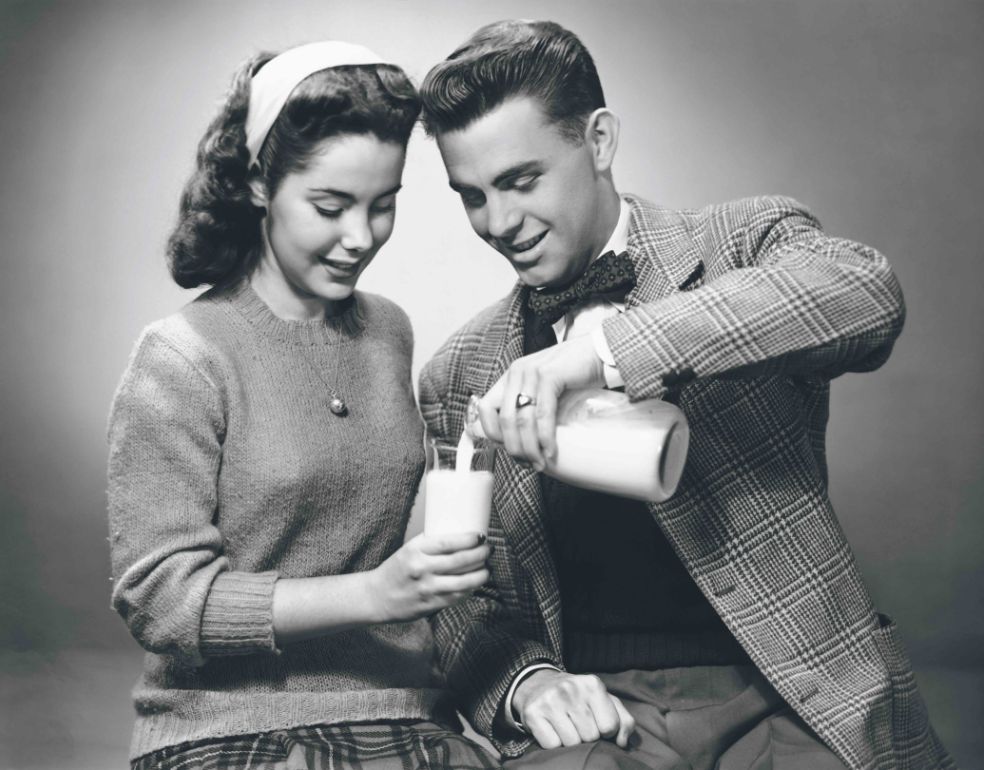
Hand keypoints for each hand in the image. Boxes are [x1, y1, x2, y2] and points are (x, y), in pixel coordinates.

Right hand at [369, 532, 488, 622]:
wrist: (377, 596)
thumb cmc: (397, 569)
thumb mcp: (409, 549)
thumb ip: (431, 543)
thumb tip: (461, 534)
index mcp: (415, 550)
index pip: (448, 542)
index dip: (469, 539)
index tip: (480, 536)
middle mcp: (421, 569)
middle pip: (460, 561)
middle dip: (481, 554)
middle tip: (489, 550)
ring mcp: (427, 589)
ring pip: (463, 581)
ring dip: (481, 574)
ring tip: (487, 568)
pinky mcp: (431, 605)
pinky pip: (457, 597)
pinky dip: (470, 589)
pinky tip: (475, 584)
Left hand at [477, 335, 604, 469]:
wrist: (601, 353)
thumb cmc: (576, 375)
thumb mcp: (545, 389)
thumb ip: (531, 405)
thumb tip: (523, 440)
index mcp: (511, 376)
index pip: (485, 408)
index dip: (493, 434)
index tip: (510, 450)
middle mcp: (517, 372)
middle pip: (504, 419)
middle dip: (514, 447)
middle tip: (527, 463)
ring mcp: (532, 372)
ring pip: (522, 420)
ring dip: (530, 447)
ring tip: (539, 462)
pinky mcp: (550, 375)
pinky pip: (543, 414)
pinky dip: (545, 436)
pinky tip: (550, 450)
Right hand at [512, 669, 634, 749]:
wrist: (538, 683)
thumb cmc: (579, 697)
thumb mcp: (604, 701)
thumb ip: (623, 720)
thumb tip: (623, 742)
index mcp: (592, 684)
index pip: (610, 726)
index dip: (605, 731)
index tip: (596, 722)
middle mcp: (571, 689)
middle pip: (590, 736)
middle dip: (587, 736)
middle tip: (578, 723)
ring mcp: (550, 700)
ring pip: (572, 743)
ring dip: (570, 741)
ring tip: (565, 726)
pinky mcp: (533, 713)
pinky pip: (552, 745)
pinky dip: (553, 743)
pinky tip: (552, 729)